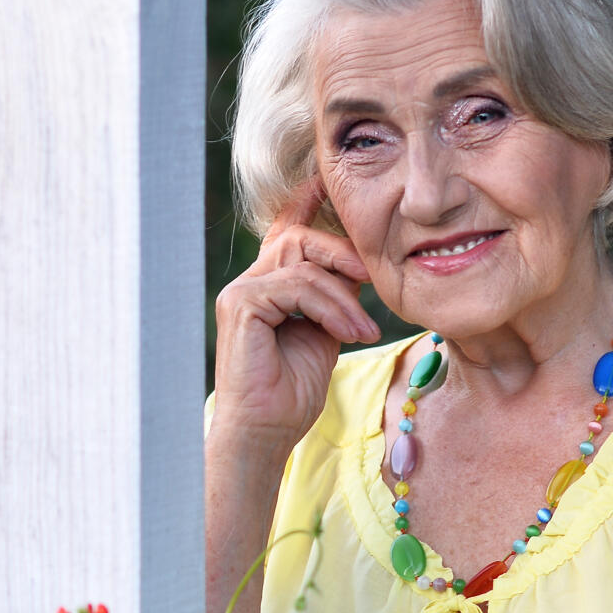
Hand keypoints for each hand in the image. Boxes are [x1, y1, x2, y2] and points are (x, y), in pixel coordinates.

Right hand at [210, 177, 379, 455]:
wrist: (266, 433)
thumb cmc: (291, 393)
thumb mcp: (326, 335)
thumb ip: (335, 299)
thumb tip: (358, 272)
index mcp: (268, 287)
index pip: (285, 232)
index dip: (306, 203)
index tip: (328, 179)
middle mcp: (250, 283)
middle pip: (298, 238)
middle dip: (341, 253)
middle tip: (372, 279)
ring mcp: (240, 292)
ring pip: (301, 260)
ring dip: (342, 293)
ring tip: (364, 328)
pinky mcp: (241, 305)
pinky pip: (295, 285)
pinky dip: (329, 307)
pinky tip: (348, 333)